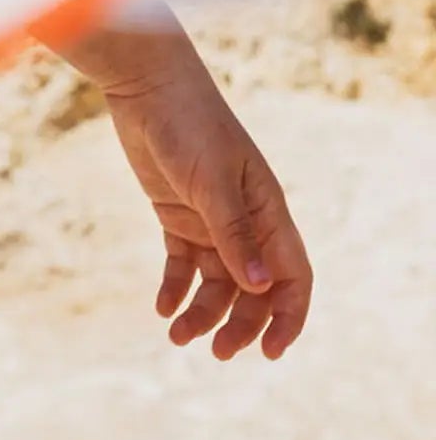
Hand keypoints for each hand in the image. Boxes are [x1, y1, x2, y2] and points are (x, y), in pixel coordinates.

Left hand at [97, 40, 311, 361]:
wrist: (147, 86)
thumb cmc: (189, 124)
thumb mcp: (212, 181)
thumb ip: (233, 233)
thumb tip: (261, 288)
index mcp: (268, 212)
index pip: (293, 277)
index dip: (288, 317)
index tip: (270, 352)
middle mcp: (244, 221)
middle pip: (254, 290)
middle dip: (239, 324)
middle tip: (216, 353)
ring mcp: (211, 219)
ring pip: (217, 283)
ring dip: (202, 313)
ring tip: (176, 335)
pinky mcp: (178, 214)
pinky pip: (183, 263)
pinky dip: (176, 287)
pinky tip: (162, 306)